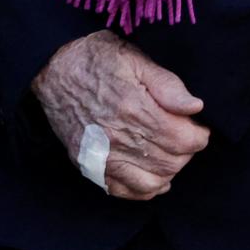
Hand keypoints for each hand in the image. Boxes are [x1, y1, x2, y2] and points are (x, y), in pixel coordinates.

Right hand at [29, 30, 208, 199]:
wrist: (50, 68)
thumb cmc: (94, 58)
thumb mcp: (133, 57)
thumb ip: (167, 84)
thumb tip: (195, 107)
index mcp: (134, 108)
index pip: (184, 140)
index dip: (198, 135)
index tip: (197, 126)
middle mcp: (118, 137)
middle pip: (172, 163)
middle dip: (186, 152)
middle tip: (182, 135)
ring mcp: (101, 155)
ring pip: (153, 182)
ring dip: (169, 170)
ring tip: (168, 153)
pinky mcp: (88, 164)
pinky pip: (124, 191)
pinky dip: (144, 189)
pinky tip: (151, 174)